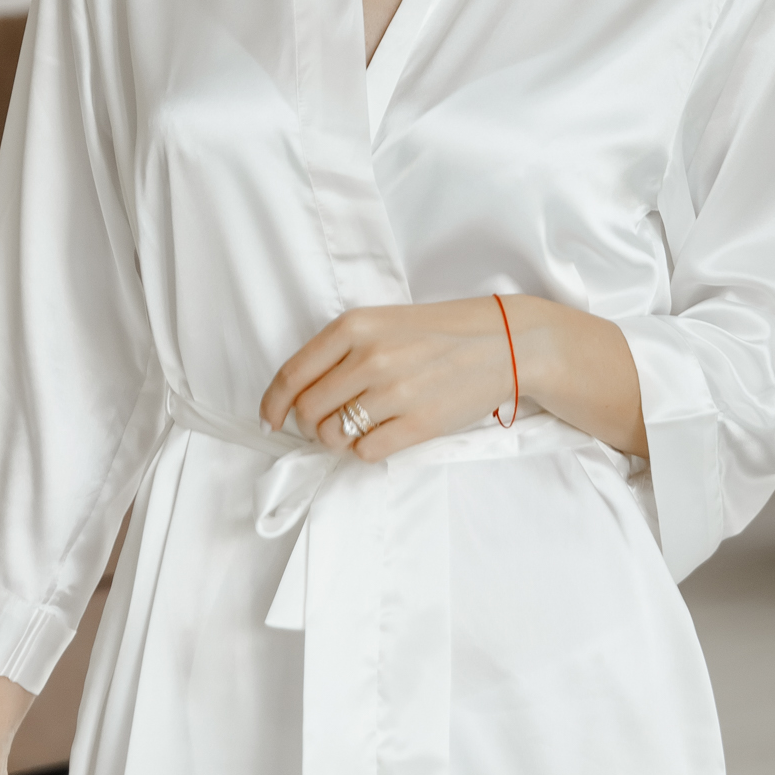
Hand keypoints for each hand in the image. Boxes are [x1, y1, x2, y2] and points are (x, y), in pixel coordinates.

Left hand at [260, 298, 512, 461]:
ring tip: (361, 425)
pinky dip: (366, 449)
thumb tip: (296, 397)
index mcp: (355, 327)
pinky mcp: (418, 424)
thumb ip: (340, 352)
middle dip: (311, 424)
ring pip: (333, 435)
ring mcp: (394, 393)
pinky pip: (366, 452)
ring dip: (339, 438)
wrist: (504, 342)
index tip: (271, 419)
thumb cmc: (440, 332)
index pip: (292, 375)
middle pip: (308, 411)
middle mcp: (370, 358)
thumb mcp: (383, 322)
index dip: (273, 404)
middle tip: (330, 421)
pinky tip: (384, 432)